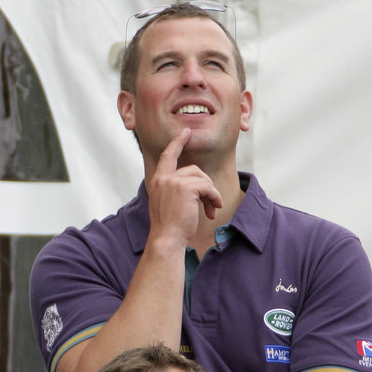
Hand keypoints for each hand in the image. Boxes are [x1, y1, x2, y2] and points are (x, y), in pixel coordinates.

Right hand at [147, 128, 222, 243]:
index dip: (177, 142)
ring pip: (202, 178)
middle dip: (206, 185)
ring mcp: (173, 181)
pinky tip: (212, 211)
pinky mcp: (185, 188)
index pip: (167, 156)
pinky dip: (214, 198)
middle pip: (193, 170)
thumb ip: (176, 189)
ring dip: (211, 194)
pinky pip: (207, 187)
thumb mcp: (168, 203)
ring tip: (211, 209)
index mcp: (158, 181)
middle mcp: (163, 178)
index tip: (186, 132)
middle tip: (211, 204)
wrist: (166, 239)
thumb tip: (199, 184)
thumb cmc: (169, 227)